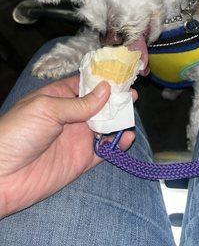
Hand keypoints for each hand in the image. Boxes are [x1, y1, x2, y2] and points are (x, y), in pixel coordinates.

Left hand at [0, 76, 135, 217]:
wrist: (2, 177)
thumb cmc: (17, 133)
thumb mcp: (46, 109)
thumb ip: (79, 103)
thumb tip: (106, 89)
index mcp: (59, 98)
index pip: (85, 84)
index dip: (102, 79)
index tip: (121, 75)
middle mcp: (71, 116)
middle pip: (99, 104)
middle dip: (115, 99)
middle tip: (132, 95)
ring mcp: (78, 138)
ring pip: (105, 125)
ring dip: (119, 120)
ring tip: (130, 113)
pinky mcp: (82, 159)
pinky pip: (105, 150)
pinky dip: (117, 144)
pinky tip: (126, 137)